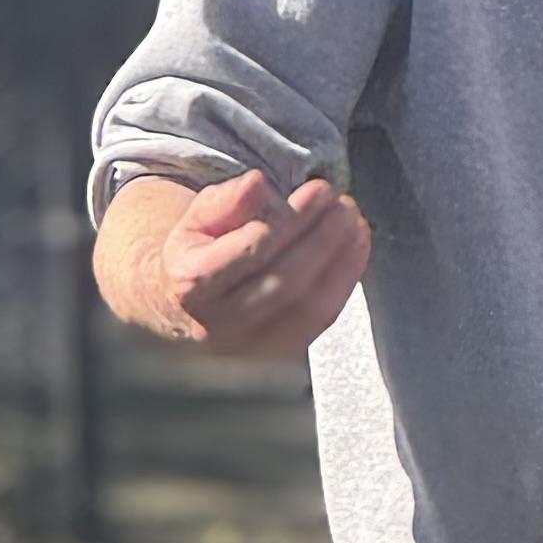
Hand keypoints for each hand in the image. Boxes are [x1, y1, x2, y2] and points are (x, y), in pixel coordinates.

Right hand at [94, 166, 371, 359]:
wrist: (186, 308)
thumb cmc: (201, 253)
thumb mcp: (198, 219)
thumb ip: (225, 200)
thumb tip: (257, 185)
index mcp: (192, 284)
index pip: (251, 253)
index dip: (291, 222)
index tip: (319, 191)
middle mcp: (218, 325)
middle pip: (284, 282)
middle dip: (322, 240)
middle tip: (345, 206)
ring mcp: (250, 350)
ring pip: (307, 308)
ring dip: (341, 262)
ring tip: (356, 223)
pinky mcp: (278, 357)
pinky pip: (320, 321)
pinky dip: (344, 283)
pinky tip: (356, 250)